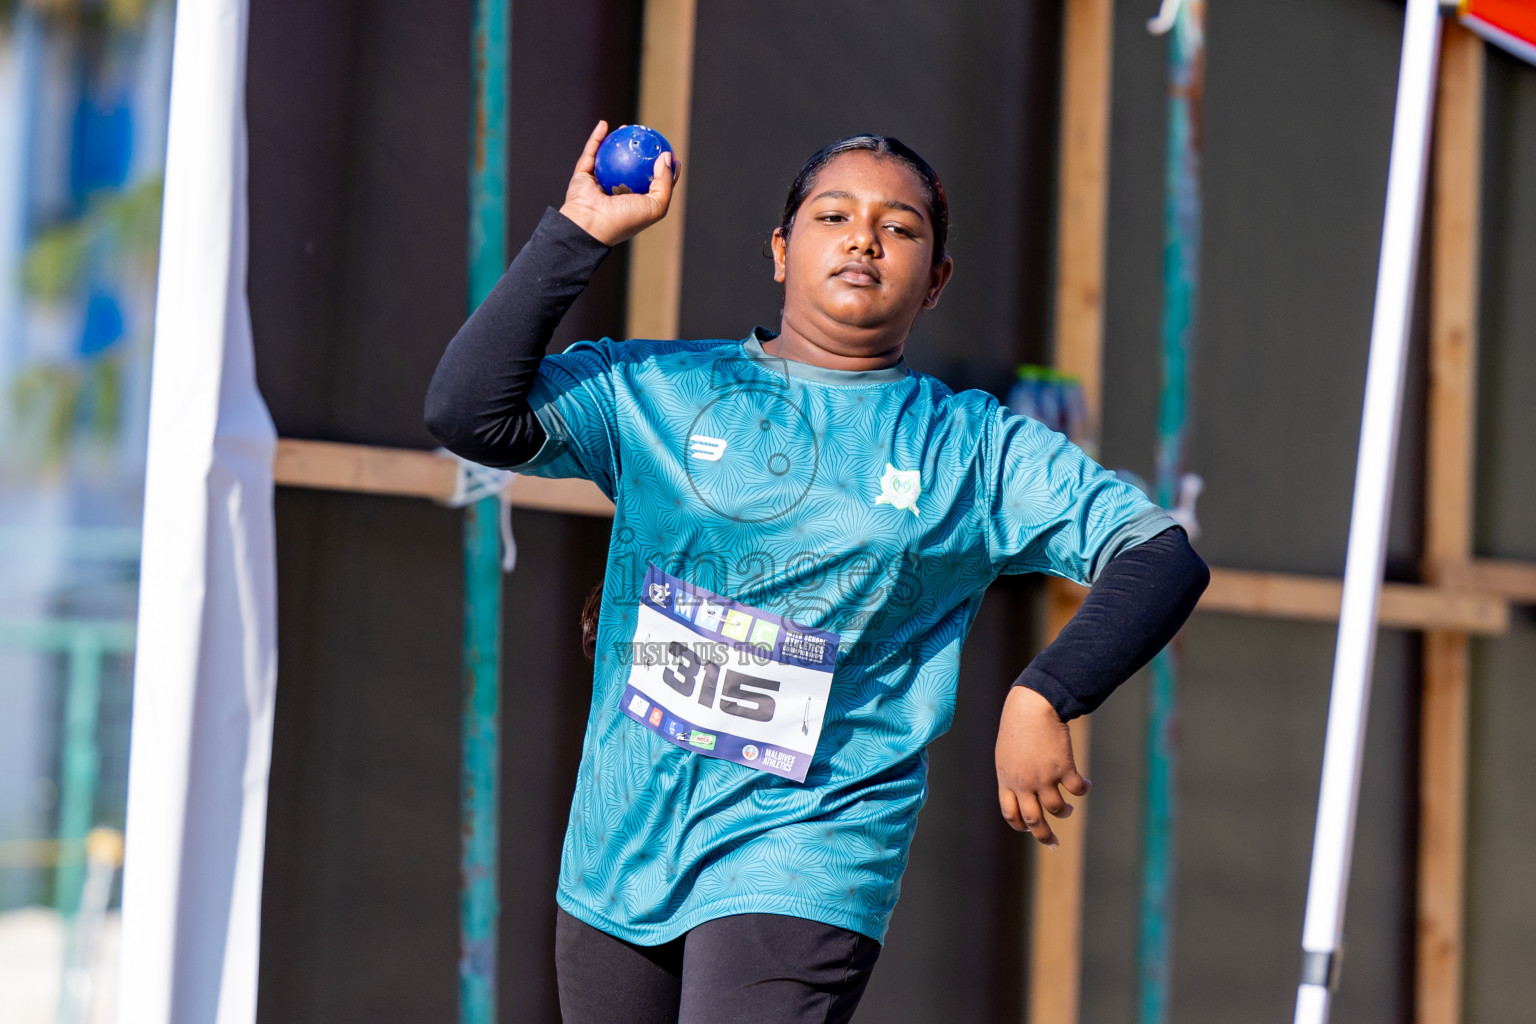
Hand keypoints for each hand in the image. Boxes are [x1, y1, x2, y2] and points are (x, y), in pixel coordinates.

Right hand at [558, 120, 678, 245]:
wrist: (590, 225)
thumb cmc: (625, 219)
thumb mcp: (656, 205)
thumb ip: (665, 182)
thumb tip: (667, 156)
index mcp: (635, 203)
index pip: (651, 182)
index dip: (662, 168)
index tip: (669, 152)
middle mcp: (617, 193)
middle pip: (631, 167)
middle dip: (639, 151)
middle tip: (648, 137)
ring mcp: (599, 184)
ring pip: (609, 158)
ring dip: (618, 141)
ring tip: (627, 128)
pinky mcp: (583, 176)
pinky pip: (591, 153)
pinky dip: (596, 138)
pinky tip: (604, 124)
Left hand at [995, 685, 1090, 848]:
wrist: (1031, 706)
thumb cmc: (1018, 725)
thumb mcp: (1006, 753)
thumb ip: (1012, 774)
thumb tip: (1022, 792)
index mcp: (1006, 779)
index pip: (1010, 813)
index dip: (1020, 825)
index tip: (1030, 829)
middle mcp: (1024, 783)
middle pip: (1033, 820)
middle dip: (1044, 836)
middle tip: (1053, 843)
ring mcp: (1043, 777)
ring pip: (1057, 809)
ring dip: (1065, 812)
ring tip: (1068, 808)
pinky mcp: (1063, 768)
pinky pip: (1077, 790)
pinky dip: (1083, 790)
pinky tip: (1085, 785)